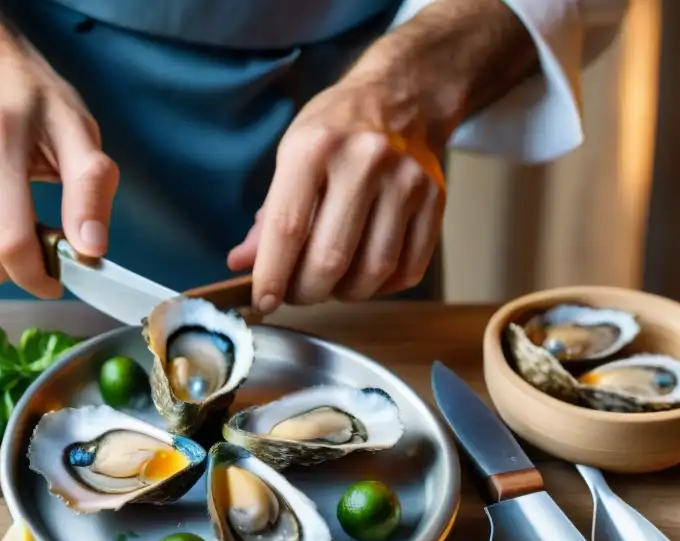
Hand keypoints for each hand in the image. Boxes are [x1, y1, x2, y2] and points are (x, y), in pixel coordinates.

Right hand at [0, 37, 118, 296]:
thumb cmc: (34, 107)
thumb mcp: (79, 131)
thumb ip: (91, 189)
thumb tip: (91, 251)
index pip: (11, 241)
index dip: (41, 275)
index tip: (64, 277)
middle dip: (28, 268)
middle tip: (50, 239)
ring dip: (7, 264)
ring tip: (22, 221)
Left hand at [228, 78, 446, 312]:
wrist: (402, 99)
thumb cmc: (336, 132)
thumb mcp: (290, 157)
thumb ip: (267, 216)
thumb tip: (243, 265)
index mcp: (315, 148)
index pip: (287, 228)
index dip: (272, 276)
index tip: (264, 302)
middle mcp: (364, 162)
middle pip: (330, 259)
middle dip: (306, 292)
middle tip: (296, 293)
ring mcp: (406, 181)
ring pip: (371, 271)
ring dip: (344, 293)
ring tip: (330, 284)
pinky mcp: (436, 200)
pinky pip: (408, 269)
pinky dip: (381, 286)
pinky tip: (364, 274)